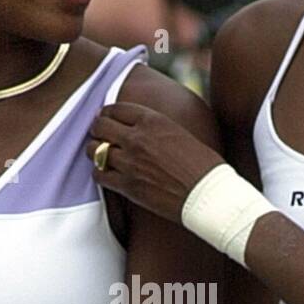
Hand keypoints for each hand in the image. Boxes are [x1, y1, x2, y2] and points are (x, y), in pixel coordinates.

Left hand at [87, 102, 223, 223]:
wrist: (208, 195)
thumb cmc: (203, 166)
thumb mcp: (180, 133)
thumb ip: (157, 127)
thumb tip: (145, 127)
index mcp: (153, 120)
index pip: (116, 108)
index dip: (107, 113)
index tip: (105, 117)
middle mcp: (137, 138)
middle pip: (100, 126)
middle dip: (98, 129)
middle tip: (99, 135)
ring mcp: (129, 162)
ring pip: (95, 150)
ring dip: (95, 151)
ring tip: (100, 154)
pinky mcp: (127, 186)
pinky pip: (99, 175)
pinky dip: (99, 173)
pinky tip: (106, 174)